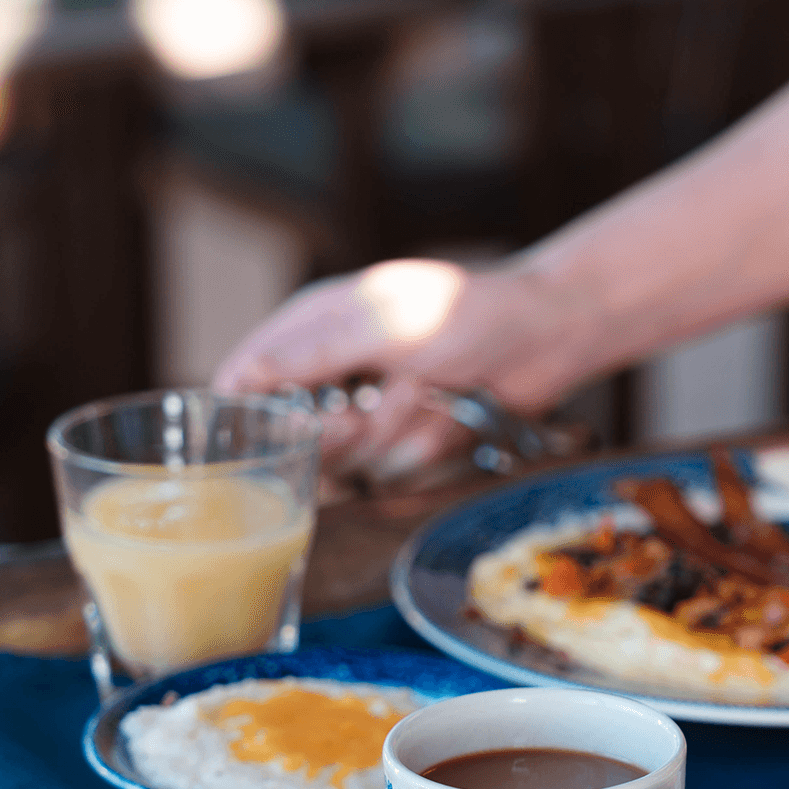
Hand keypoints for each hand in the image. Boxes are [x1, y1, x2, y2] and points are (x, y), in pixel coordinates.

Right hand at [213, 257, 582, 480]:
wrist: (548, 338)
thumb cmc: (469, 312)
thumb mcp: (381, 323)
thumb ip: (308, 352)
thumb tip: (239, 379)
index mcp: (311, 329)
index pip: (245, 380)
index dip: (247, 416)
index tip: (270, 436)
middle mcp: (333, 374)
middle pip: (298, 440)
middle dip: (344, 432)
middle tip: (372, 408)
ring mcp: (373, 413)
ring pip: (354, 465)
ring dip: (399, 435)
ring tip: (430, 394)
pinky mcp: (409, 445)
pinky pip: (396, 476)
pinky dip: (428, 451)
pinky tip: (450, 418)